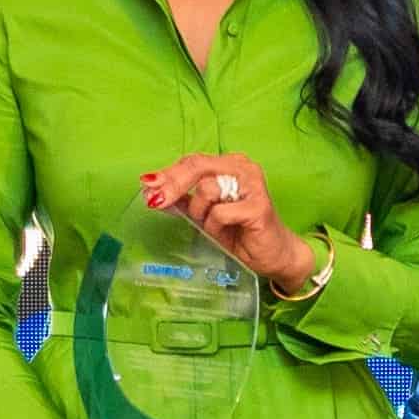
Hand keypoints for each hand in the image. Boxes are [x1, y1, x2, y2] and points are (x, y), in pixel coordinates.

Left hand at [142, 154, 320, 295]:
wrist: (272, 256)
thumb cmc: (240, 233)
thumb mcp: (205, 216)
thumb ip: (184, 202)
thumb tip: (152, 193)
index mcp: (229, 165)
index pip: (192, 161)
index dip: (167, 174)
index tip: (146, 187)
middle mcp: (242, 167)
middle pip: (196, 166)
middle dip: (172, 184)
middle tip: (155, 201)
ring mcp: (252, 184)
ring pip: (206, 189)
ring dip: (201, 212)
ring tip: (212, 226)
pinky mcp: (259, 205)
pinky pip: (220, 212)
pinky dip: (215, 225)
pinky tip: (226, 232)